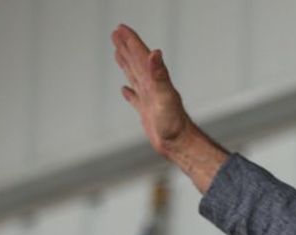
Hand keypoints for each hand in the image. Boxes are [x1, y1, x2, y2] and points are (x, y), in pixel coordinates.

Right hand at [112, 24, 190, 156]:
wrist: (179, 144)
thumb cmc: (174, 123)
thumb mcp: (165, 96)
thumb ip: (159, 74)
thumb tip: (155, 52)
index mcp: (154, 80)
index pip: (140, 55)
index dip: (130, 41)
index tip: (120, 28)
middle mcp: (152, 87)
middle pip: (136, 62)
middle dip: (126, 47)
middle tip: (116, 33)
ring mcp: (149, 99)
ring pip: (134, 77)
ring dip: (126, 64)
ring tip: (118, 53)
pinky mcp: (147, 113)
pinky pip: (135, 99)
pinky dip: (129, 93)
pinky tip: (125, 90)